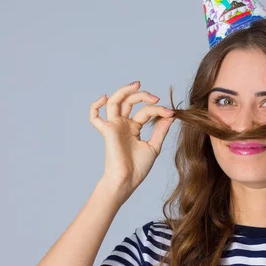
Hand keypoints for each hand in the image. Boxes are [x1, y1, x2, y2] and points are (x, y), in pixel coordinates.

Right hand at [89, 81, 175, 205]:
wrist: (127, 180)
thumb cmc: (139, 168)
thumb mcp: (154, 146)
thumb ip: (160, 130)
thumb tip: (171, 114)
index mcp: (133, 128)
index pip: (145, 111)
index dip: (158, 110)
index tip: (171, 113)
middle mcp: (123, 125)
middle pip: (129, 101)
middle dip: (142, 95)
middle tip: (155, 97)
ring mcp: (114, 126)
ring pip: (114, 102)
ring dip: (124, 91)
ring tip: (137, 85)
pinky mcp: (107, 131)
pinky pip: (95, 117)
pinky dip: (95, 106)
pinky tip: (104, 97)